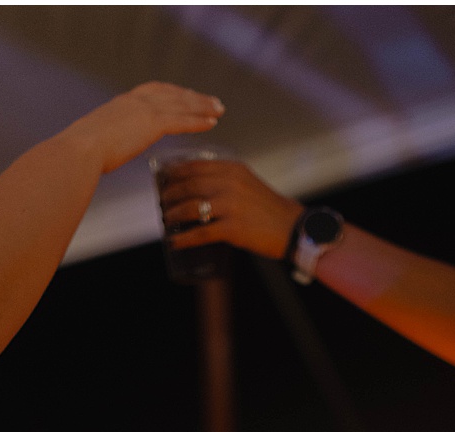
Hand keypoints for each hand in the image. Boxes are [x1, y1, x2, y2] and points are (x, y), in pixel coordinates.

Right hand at [65, 82, 224, 174]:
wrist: (77, 151)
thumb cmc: (77, 153)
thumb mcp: (92, 142)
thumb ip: (103, 142)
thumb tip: (98, 153)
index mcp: (120, 104)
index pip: (152, 92)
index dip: (172, 93)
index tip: (185, 94)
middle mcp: (134, 101)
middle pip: (172, 94)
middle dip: (193, 97)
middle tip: (211, 101)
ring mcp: (144, 110)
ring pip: (181, 105)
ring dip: (203, 106)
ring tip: (219, 109)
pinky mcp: (152, 123)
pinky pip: (182, 120)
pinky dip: (199, 120)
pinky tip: (212, 122)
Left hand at [159, 160, 303, 259]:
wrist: (292, 227)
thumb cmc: (267, 208)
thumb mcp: (247, 183)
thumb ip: (225, 180)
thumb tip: (195, 188)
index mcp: (233, 169)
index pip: (195, 166)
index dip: (174, 174)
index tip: (163, 180)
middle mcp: (230, 183)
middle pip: (188, 185)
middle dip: (169, 195)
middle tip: (162, 202)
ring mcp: (231, 205)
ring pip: (190, 207)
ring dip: (172, 215)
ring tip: (166, 220)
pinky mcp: (232, 227)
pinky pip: (200, 233)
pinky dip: (184, 239)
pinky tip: (174, 242)